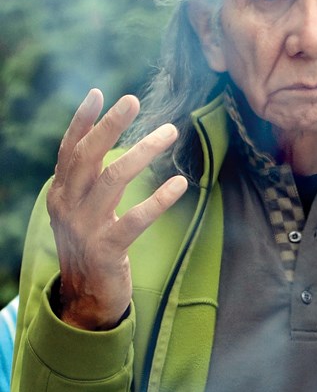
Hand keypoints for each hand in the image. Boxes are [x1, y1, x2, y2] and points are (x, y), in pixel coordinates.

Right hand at [47, 89, 187, 329]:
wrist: (86, 298)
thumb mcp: (84, 209)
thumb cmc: (93, 245)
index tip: (100, 93)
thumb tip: (108, 138)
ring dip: (142, 152)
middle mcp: (68, 207)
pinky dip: (158, 200)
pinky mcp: (106, 250)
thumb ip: (91, 179)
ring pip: (112, 181)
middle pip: (87, 157)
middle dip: (110, 125)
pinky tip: (179, 183)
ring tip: (171, 131)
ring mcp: (85, 229)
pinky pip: (134, 221)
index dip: (82, 121)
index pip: (70, 150)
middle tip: (132, 100)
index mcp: (62, 194)